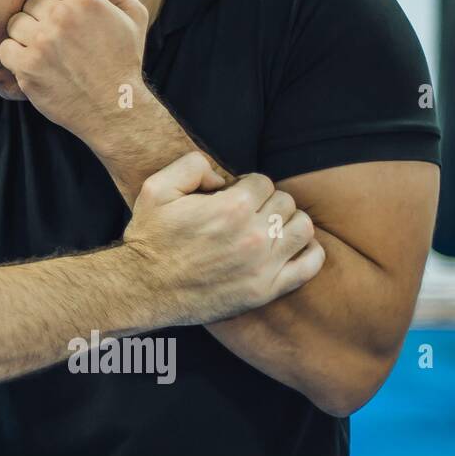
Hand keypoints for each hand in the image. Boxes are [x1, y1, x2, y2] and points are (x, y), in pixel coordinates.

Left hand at [0, 0, 148, 143]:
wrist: (114, 108)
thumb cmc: (123, 61)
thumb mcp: (134, 15)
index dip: (56, 0)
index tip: (63, 18)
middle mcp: (61, 16)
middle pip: (31, 2)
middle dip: (41, 17)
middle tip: (55, 37)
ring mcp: (41, 42)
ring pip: (15, 23)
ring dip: (26, 34)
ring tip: (43, 49)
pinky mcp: (26, 67)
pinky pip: (5, 48)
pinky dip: (14, 55)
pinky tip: (32, 62)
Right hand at [124, 151, 324, 325]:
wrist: (143, 288)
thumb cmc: (150, 238)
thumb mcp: (156, 188)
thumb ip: (191, 165)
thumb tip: (222, 177)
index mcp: (231, 208)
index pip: (263, 182)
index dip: (246, 186)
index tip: (232, 198)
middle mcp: (253, 236)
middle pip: (285, 202)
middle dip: (267, 203)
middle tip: (246, 214)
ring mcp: (263, 266)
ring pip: (303, 228)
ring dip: (288, 223)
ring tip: (267, 229)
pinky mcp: (265, 290)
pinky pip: (310, 264)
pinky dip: (308, 251)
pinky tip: (287, 248)